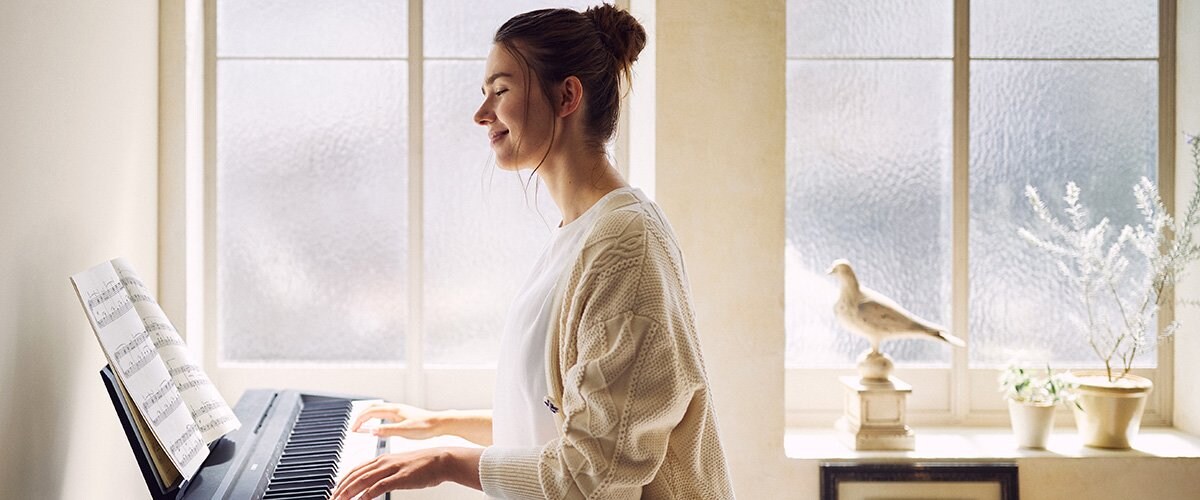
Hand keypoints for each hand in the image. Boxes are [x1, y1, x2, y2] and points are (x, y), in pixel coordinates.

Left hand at [330, 447, 482, 499]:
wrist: (441, 460)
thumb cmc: (423, 465)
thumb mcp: (399, 467)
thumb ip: (386, 473)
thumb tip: (373, 485)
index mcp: (382, 459)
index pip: (356, 470)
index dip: (343, 481)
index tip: (334, 491)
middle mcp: (383, 462)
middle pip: (355, 475)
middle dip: (341, 488)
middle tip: (331, 498)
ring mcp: (391, 468)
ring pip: (363, 479)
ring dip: (349, 491)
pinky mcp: (400, 477)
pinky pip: (379, 486)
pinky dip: (367, 493)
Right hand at [351, 403, 442, 439]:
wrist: (440, 424)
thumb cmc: (425, 427)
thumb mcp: (404, 431)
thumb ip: (387, 431)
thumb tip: (371, 432)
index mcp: (393, 410)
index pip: (370, 412)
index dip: (359, 420)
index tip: (353, 429)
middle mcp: (395, 408)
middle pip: (372, 408)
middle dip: (361, 416)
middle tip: (354, 427)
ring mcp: (399, 411)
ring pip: (378, 410)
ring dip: (368, 417)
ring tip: (363, 426)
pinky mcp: (403, 415)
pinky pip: (385, 414)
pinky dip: (376, 419)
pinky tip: (379, 427)